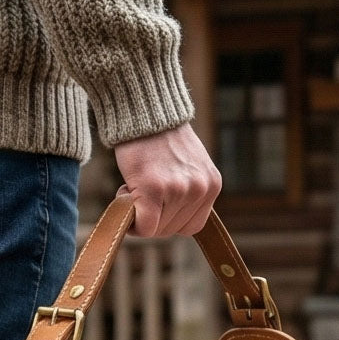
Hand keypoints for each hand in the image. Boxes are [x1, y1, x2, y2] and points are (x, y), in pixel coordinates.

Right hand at [113, 122, 220, 237]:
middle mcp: (201, 189)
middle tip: (142, 188)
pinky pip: (145, 227)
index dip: (169, 220)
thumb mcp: (190, 166)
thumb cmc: (161, 138)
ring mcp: (180, 189)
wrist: (146, 109)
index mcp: (212, 185)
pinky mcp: (155, 188)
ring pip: (157, 229)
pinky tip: (126, 196)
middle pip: (172, 230)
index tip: (157, 202)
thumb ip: (189, 192)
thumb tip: (173, 221)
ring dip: (140, 213)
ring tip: (137, 183)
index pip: (192, 227)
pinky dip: (133, 223)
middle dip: (153, 217)